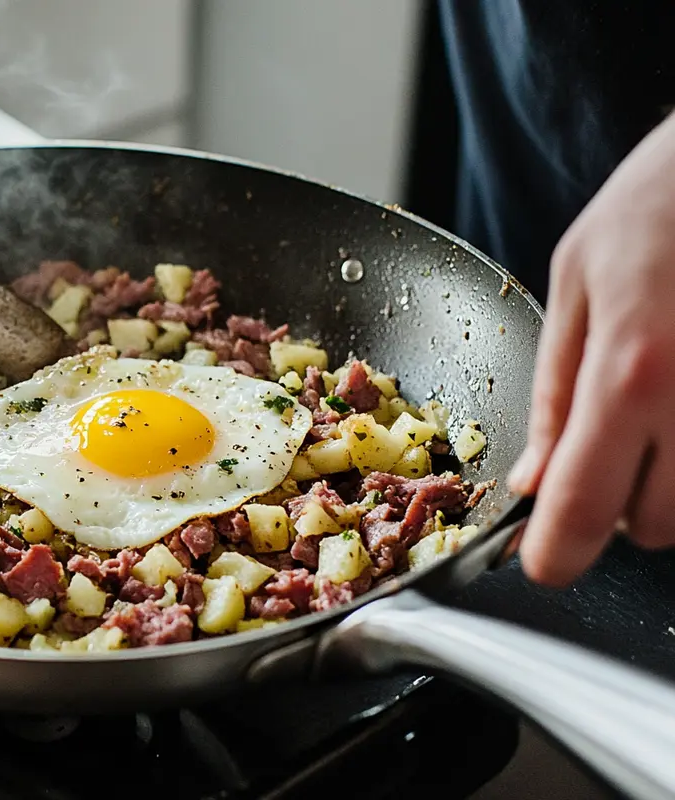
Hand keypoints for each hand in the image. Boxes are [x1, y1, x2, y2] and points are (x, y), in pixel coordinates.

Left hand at [510, 110, 674, 584]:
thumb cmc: (661, 204)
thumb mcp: (577, 284)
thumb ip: (553, 394)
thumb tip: (530, 482)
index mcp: (633, 371)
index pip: (584, 505)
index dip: (555, 551)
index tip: (543, 561)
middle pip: (652, 527)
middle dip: (620, 503)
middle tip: (613, 440)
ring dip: (673, 483)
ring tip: (663, 400)